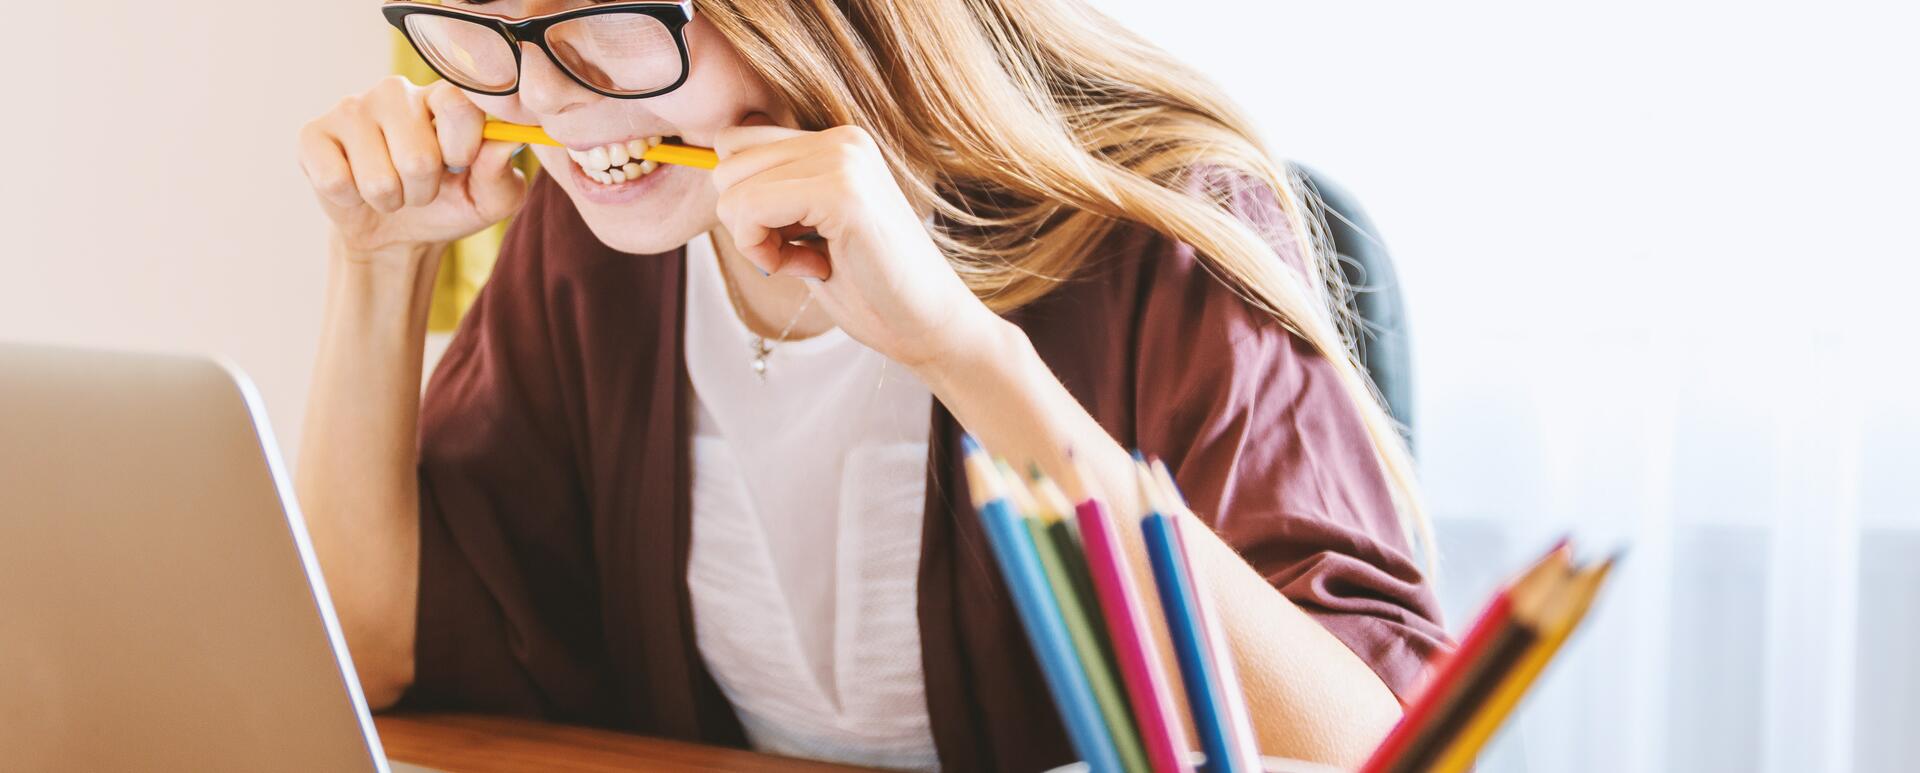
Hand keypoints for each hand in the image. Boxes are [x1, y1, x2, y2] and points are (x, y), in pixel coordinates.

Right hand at [297, 76, 527, 263]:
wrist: (396, 233)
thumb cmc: (448, 205)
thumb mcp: (489, 200)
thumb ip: (502, 174)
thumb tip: (505, 143)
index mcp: (443, 96)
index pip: (458, 105)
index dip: (462, 149)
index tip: (459, 165)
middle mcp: (396, 92)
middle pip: (418, 156)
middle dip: (423, 190)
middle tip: (419, 188)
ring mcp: (351, 108)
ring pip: (378, 178)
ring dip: (390, 200)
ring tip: (390, 190)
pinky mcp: (313, 134)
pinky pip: (336, 181)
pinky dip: (351, 200)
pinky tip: (354, 187)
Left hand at [710, 124, 1003, 371]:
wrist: (929, 327)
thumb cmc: (869, 288)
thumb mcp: (809, 229)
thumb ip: (773, 195)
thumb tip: (712, 172)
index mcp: (837, 142)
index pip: (737, 142)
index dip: (744, 200)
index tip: (788, 239)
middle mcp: (841, 139)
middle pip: (726, 160)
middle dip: (745, 220)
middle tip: (796, 254)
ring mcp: (844, 159)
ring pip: (731, 186)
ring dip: (754, 238)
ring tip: (808, 260)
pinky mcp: (842, 192)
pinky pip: (750, 209)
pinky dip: (762, 250)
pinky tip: (810, 268)